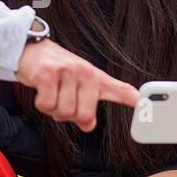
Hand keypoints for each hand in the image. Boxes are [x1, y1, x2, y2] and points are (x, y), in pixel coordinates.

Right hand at [15, 40, 138, 131]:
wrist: (30, 51)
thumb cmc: (56, 70)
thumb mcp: (79, 85)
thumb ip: (87, 108)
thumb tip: (88, 126)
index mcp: (96, 78)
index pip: (121, 90)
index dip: (135, 100)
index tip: (146, 106)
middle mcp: (85, 73)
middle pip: (83, 116)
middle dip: (68, 116)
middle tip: (62, 100)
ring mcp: (67, 72)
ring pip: (63, 112)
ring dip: (53, 110)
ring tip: (51, 93)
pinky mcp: (48, 74)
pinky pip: (46, 105)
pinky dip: (41, 104)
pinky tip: (41, 90)